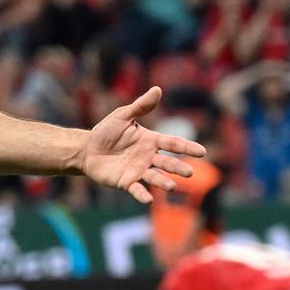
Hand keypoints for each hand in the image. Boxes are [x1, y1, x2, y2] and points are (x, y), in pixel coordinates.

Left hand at [80, 87, 206, 203]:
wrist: (87, 148)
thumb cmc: (106, 132)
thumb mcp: (122, 116)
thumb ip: (140, 106)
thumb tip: (157, 89)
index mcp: (151, 141)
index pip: (173, 143)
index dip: (187, 147)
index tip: (202, 152)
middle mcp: (148, 157)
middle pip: (167, 162)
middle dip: (178, 167)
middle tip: (189, 173)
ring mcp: (138, 171)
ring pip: (155, 177)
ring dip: (164, 182)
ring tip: (172, 186)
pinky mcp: (126, 182)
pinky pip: (136, 189)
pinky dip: (142, 195)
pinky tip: (148, 199)